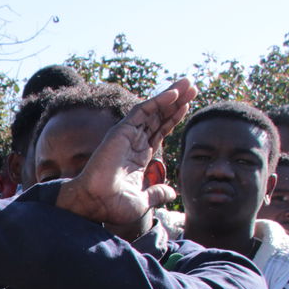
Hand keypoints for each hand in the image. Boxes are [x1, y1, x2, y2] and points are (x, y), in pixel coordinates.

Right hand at [57, 78, 195, 228]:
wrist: (96, 203)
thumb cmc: (113, 205)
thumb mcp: (144, 200)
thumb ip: (158, 193)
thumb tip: (172, 193)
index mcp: (138, 157)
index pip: (159, 132)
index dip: (173, 118)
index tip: (188, 105)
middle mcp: (133, 143)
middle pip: (158, 117)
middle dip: (176, 102)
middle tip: (192, 86)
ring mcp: (127, 136)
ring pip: (152, 110)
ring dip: (171, 96)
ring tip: (188, 83)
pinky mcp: (121, 131)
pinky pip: (142, 111)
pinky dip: (158, 101)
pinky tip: (174, 94)